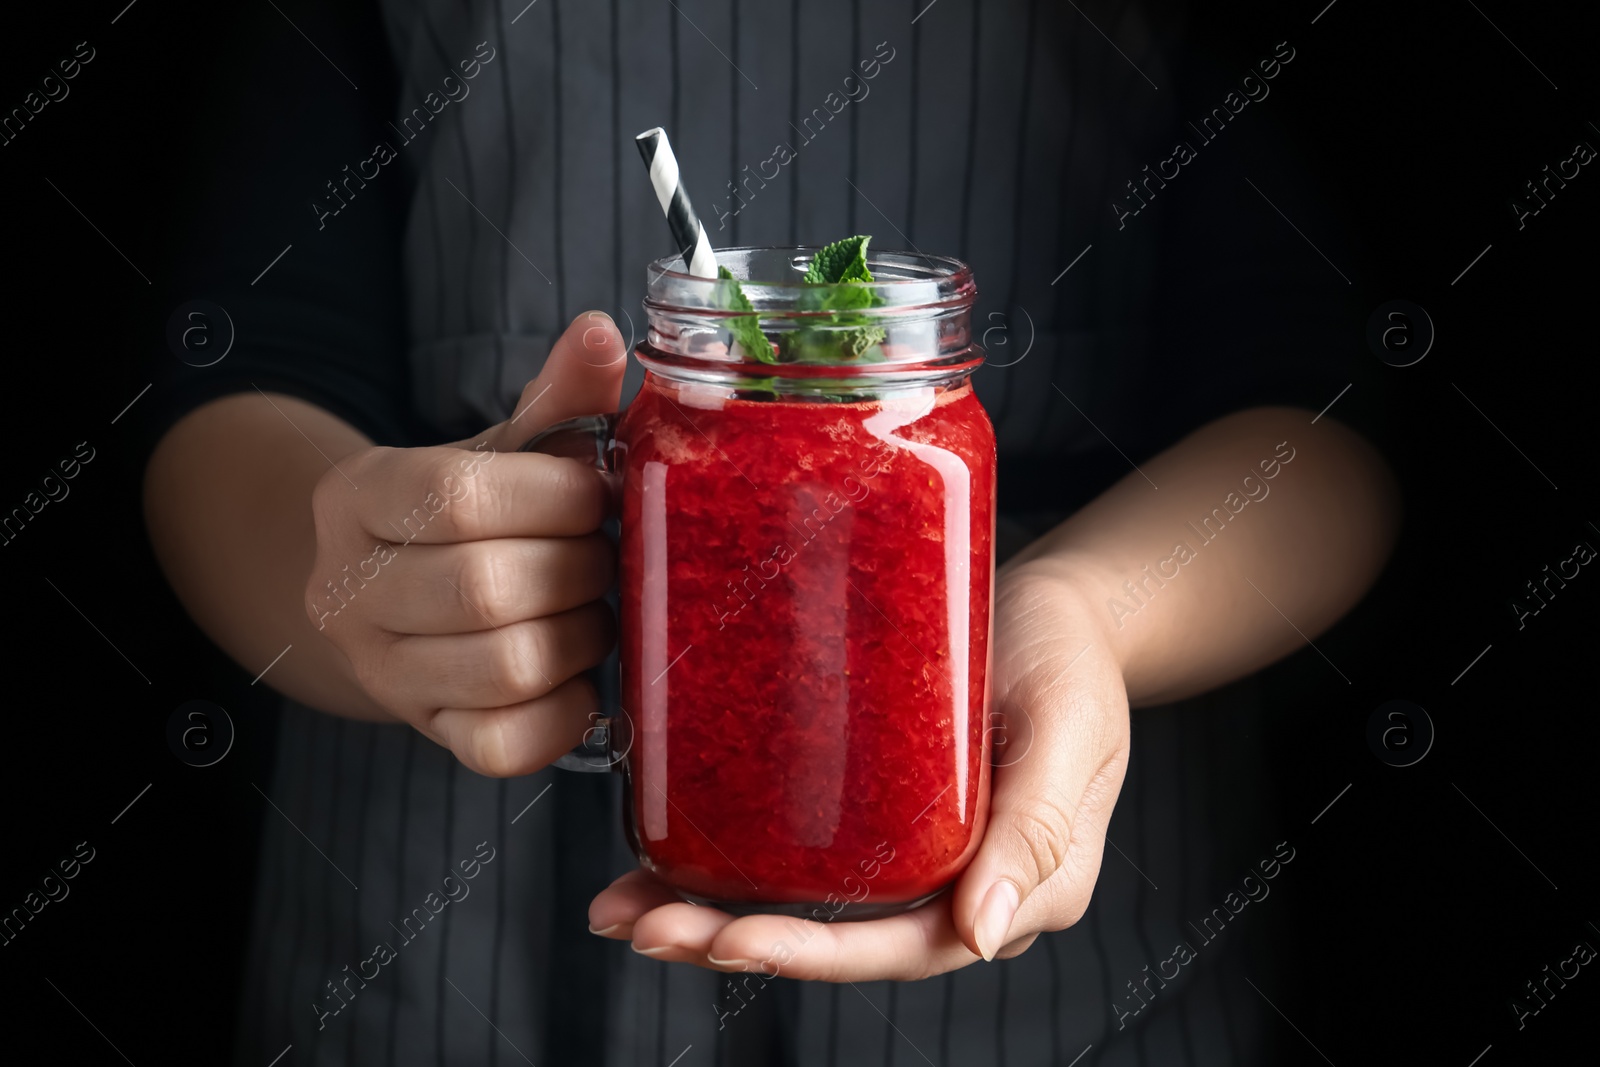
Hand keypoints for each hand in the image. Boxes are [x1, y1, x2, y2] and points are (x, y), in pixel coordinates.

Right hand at [304, 313, 626, 776]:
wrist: (394, 596)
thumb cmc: (467, 512)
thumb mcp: (499, 447)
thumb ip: (554, 397)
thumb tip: (601, 336)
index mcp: (356, 497)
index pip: (456, 496)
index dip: (553, 494)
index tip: (598, 490)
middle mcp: (348, 590)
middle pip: (485, 588)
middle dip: (578, 568)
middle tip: (609, 554)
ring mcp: (382, 672)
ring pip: (505, 669)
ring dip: (582, 635)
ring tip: (598, 607)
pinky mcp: (428, 733)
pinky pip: (505, 745)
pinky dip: (565, 712)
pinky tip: (582, 674)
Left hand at [586, 560, 1131, 979]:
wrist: (1061, 606)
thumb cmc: (1074, 658)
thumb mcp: (1072, 730)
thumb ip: (1038, 829)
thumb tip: (981, 935)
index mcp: (1020, 886)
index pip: (908, 949)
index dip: (814, 955)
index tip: (728, 941)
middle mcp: (962, 887)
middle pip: (841, 941)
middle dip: (734, 942)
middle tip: (643, 925)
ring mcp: (918, 855)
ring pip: (812, 907)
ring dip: (716, 915)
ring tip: (626, 907)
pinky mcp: (881, 814)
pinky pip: (807, 855)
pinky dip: (733, 860)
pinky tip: (666, 852)